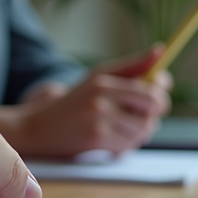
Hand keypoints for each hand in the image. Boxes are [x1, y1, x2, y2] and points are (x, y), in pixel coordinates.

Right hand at [0, 46, 171, 157]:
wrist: (37, 128)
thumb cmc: (74, 104)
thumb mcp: (98, 79)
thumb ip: (131, 68)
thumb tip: (161, 51)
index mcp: (104, 79)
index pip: (150, 87)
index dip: (161, 96)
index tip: (157, 101)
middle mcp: (102, 96)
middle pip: (153, 107)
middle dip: (152, 116)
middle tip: (139, 119)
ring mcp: (99, 118)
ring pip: (143, 129)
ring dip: (137, 134)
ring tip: (119, 131)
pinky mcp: (95, 138)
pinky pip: (128, 145)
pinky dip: (124, 147)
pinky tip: (110, 142)